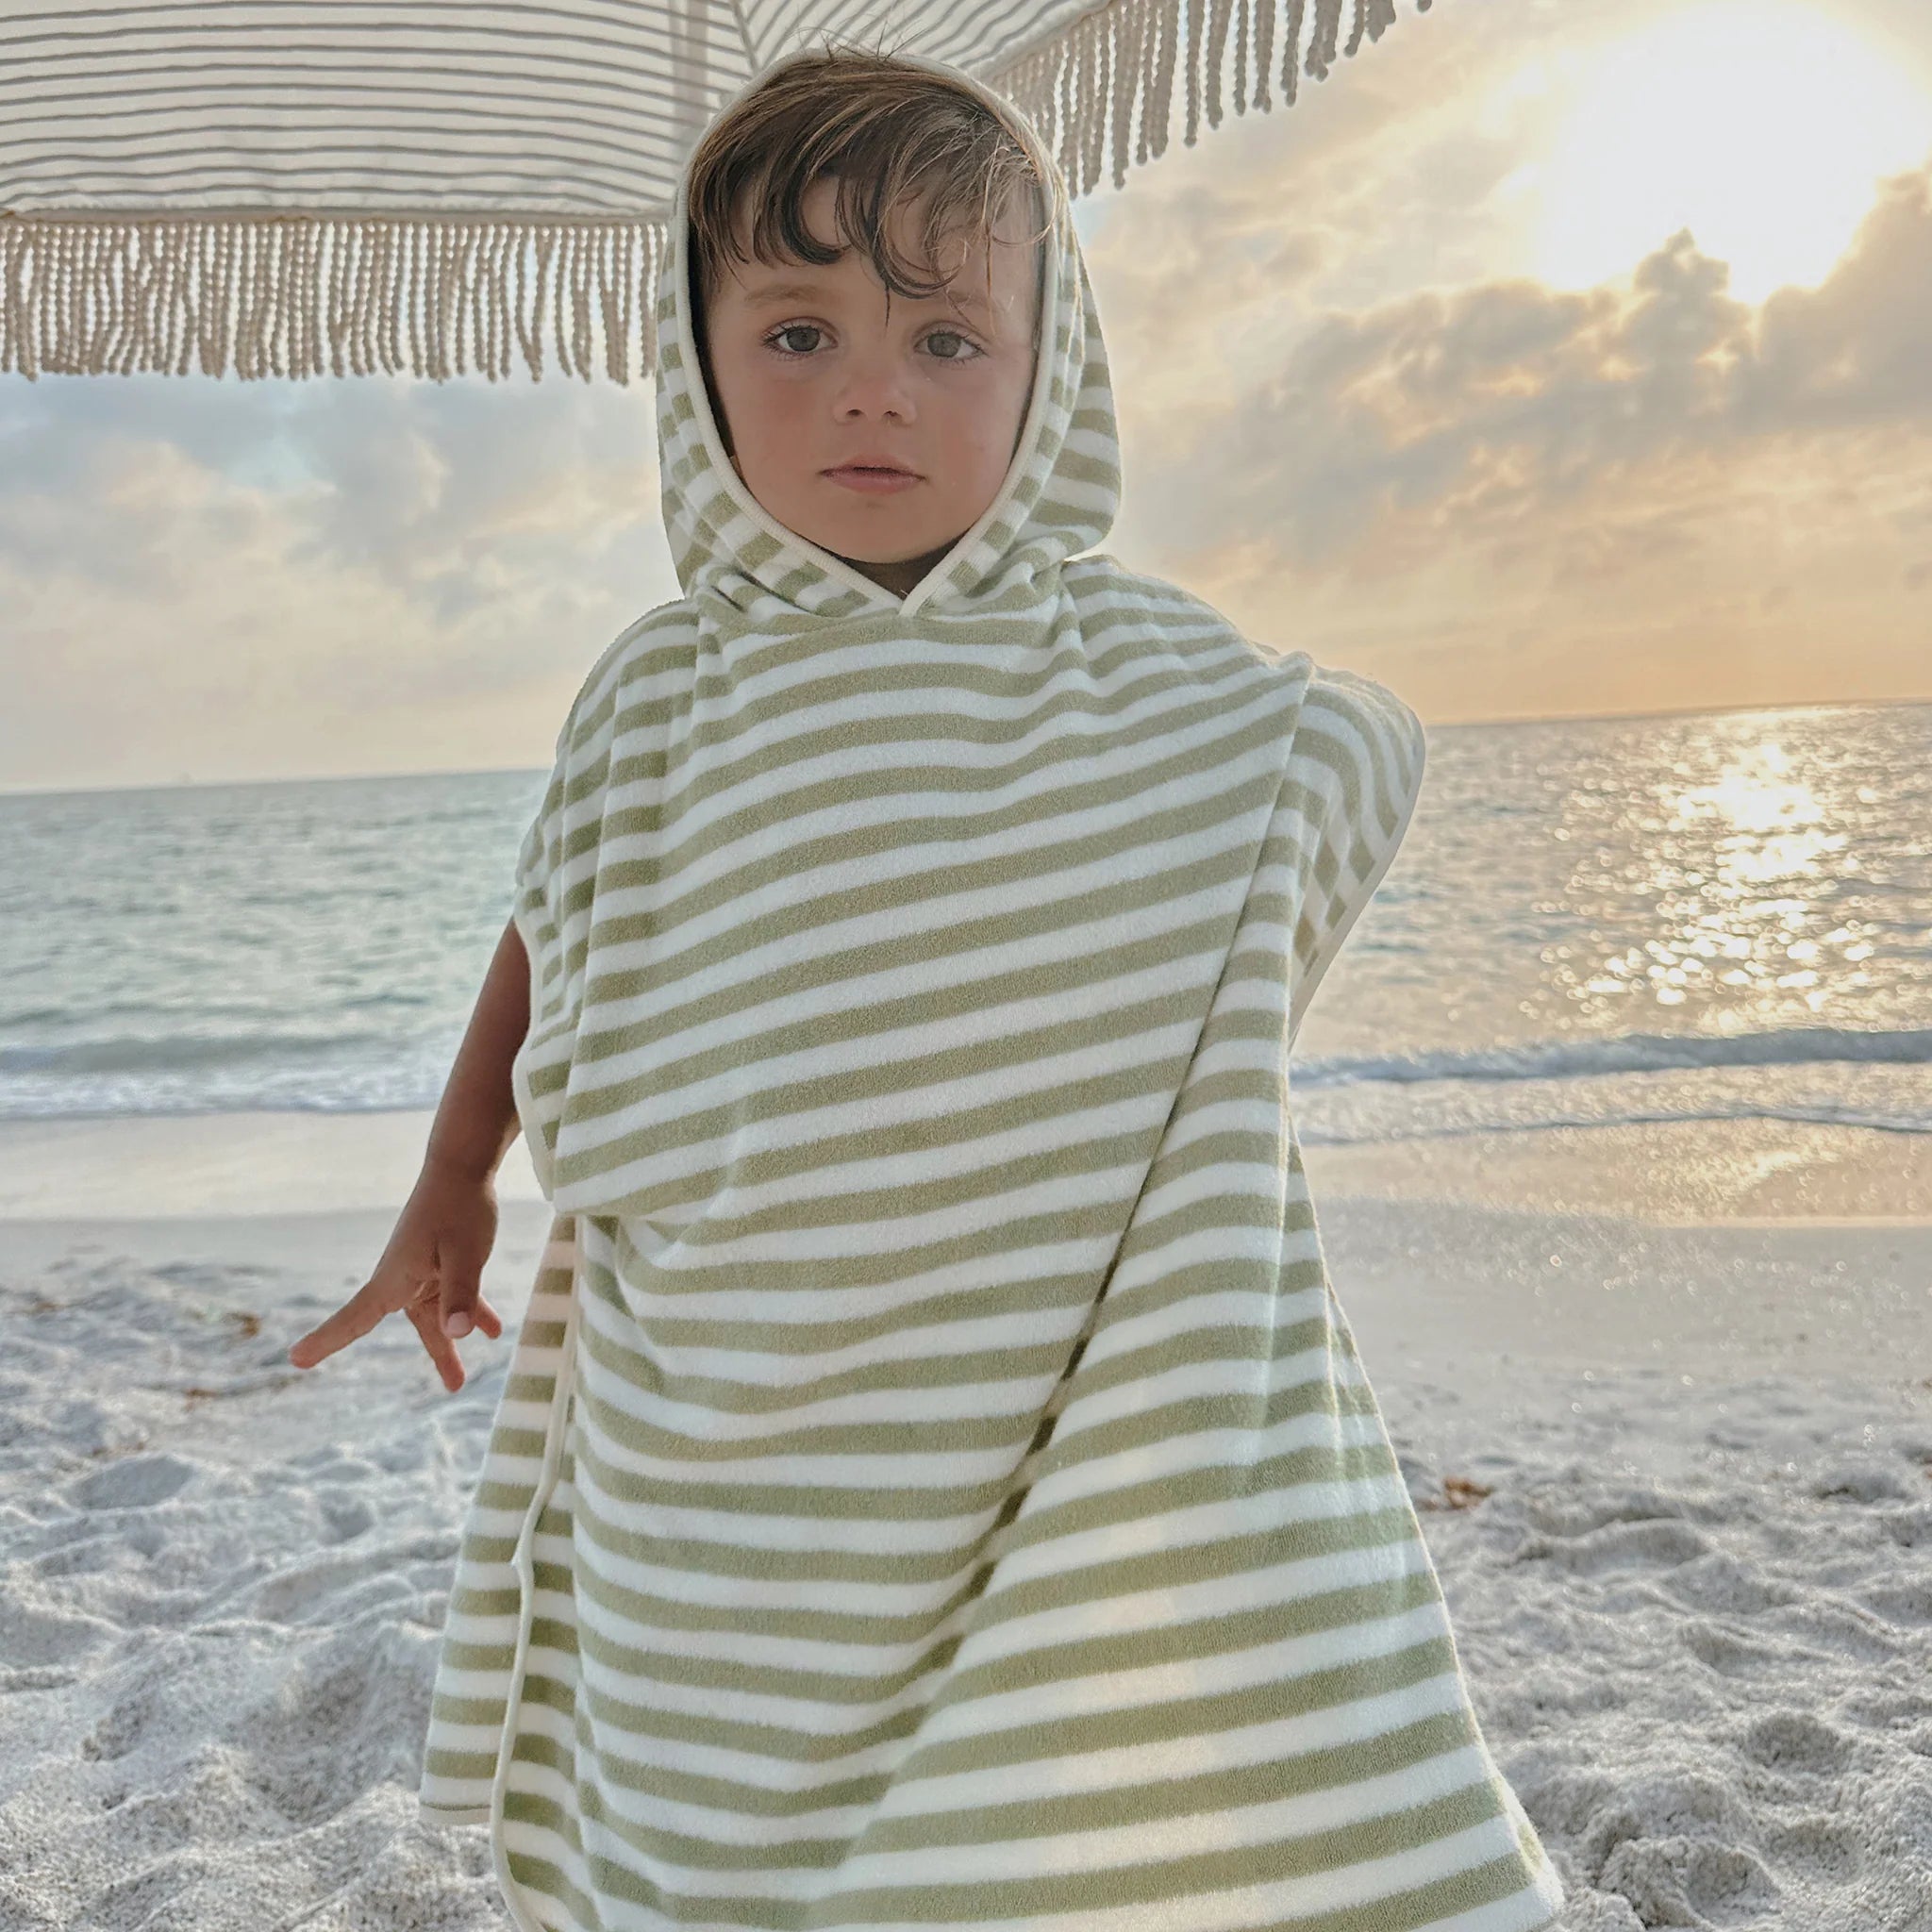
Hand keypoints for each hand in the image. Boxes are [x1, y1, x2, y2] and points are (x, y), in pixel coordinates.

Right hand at [287, 1159, 507, 1391]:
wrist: (463, 1164)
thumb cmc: (459, 1206)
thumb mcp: (465, 1253)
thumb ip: (461, 1292)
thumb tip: (458, 1333)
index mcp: (395, 1276)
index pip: (355, 1318)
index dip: (326, 1340)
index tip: (295, 1359)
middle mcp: (403, 1278)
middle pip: (416, 1326)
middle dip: (433, 1356)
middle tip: (443, 1386)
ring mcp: (422, 1270)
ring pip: (437, 1316)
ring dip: (449, 1343)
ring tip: (458, 1382)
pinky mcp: (441, 1262)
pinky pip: (453, 1297)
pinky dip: (470, 1312)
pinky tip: (492, 1330)